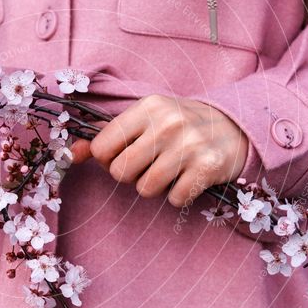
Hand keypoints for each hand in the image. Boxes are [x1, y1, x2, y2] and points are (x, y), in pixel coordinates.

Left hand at [71, 94, 247, 206]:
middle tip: (150, 164)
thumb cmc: (181, 125)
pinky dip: (179, 195)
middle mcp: (168, 123)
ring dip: (155, 187)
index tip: (125, 154)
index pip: (103, 147)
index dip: (109, 158)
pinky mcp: (207, 169)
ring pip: (145, 189)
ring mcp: (189, 146)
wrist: (236, 127)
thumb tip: (72, 154)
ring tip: (170, 170)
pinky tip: (189, 177)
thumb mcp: (146, 120)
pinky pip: (174, 199)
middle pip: (120, 172)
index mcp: (148, 107)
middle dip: (131, 175)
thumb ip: (108, 136)